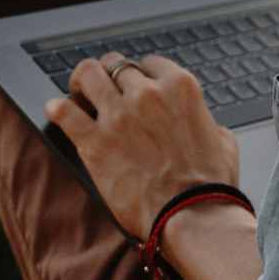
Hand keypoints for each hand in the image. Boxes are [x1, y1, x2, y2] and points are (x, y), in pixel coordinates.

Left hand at [45, 52, 239, 238]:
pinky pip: (64, 112)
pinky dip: (57, 109)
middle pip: (116, 65)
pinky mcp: (94, 141)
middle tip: (104, 86)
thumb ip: (204, 119)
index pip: (150, 63)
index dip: (141, 74)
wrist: (193, 216)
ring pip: (88, 75)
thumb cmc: (210, 185)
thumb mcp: (222, 140)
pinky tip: (56, 111)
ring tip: (78, 91)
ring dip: (82, 81)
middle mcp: (146, 94)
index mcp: (179, 88)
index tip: (135, 84)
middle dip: (110, 74)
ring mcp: (118, 115)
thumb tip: (198, 120)